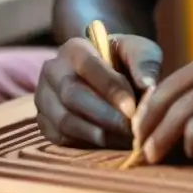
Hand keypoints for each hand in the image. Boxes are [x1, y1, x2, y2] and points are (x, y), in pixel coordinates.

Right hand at [35, 33, 162, 148]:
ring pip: (64, 120)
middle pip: (72, 95)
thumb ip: (144, 64)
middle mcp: (52, 71)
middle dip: (104, 115)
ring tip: (124, 139)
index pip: (88, 66)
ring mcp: (44, 98)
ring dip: (97, 133)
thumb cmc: (126, 61)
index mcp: (74, 48)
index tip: (132, 107)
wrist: (110, 75)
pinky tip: (111, 144)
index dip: (110, 88)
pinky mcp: (45, 123)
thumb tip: (147, 86)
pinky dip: (87, 144)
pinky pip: (60, 138)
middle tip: (130, 128)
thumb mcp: (141, 52)